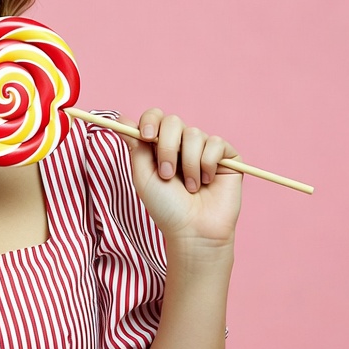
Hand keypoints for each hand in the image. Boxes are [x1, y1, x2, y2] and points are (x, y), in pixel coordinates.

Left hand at [120, 109, 242, 246]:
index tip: (146, 137)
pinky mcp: (227, 155)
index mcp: (160, 147)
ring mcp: (204, 148)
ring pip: (194, 134)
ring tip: (190, 187)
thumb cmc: (167, 208)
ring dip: (188, 164)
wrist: (193, 230)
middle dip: (168, 147)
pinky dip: (208, 164)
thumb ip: (136, 147)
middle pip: (173, 121)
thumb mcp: (143, 177)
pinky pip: (216, 143)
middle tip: (167, 174)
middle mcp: (182, 144)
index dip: (150, 121)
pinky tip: (207, 181)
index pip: (155, 118)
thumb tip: (122, 119)